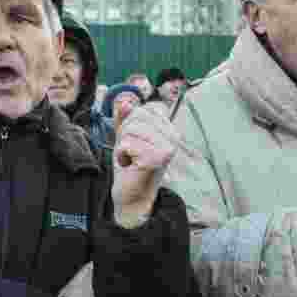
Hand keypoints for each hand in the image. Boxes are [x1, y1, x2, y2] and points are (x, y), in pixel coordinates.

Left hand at [112, 103, 178, 226]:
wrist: (131, 196)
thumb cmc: (130, 165)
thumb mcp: (125, 136)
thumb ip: (124, 117)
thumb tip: (124, 100)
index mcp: (169, 129)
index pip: (142, 110)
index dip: (130, 125)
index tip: (135, 143)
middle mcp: (173, 136)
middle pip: (136, 117)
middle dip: (125, 135)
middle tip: (132, 153)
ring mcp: (167, 148)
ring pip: (130, 130)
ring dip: (123, 147)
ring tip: (132, 160)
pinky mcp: (156, 159)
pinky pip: (127, 145)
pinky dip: (122, 156)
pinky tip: (131, 166)